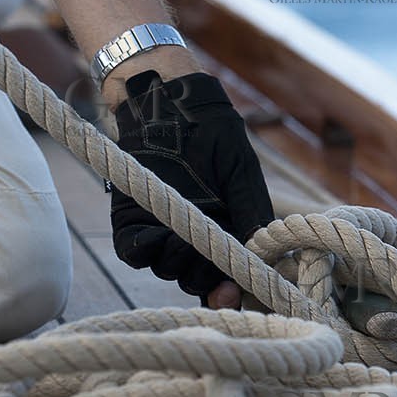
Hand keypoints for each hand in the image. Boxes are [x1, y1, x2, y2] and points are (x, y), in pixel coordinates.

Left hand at [109, 71, 274, 307]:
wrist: (170, 102)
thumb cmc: (214, 131)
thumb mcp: (241, 171)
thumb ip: (251, 212)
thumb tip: (265, 255)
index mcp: (227, 231)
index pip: (228, 277)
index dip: (230, 292)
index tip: (232, 294)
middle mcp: (195, 239)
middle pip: (198, 281)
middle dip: (203, 278)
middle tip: (206, 258)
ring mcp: (162, 233)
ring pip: (168, 270)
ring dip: (176, 261)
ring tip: (182, 236)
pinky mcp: (131, 222)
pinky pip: (134, 252)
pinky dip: (144, 250)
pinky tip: (155, 235)